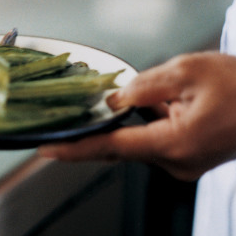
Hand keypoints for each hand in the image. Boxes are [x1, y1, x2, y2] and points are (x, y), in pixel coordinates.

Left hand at [38, 52, 235, 180]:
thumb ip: (141, 87)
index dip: (73, 148)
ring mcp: (185, 163)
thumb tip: (111, 100)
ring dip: (135, 117)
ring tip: (159, 93)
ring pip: (139, 139)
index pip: (110, 147)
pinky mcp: (191, 158)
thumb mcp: (186, 71)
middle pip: (122, 143)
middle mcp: (177, 161)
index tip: (45, 150)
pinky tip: (164, 101)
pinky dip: (149, 121)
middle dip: (105, 122)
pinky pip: (156, 139)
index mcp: (174, 143)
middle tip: (95, 101)